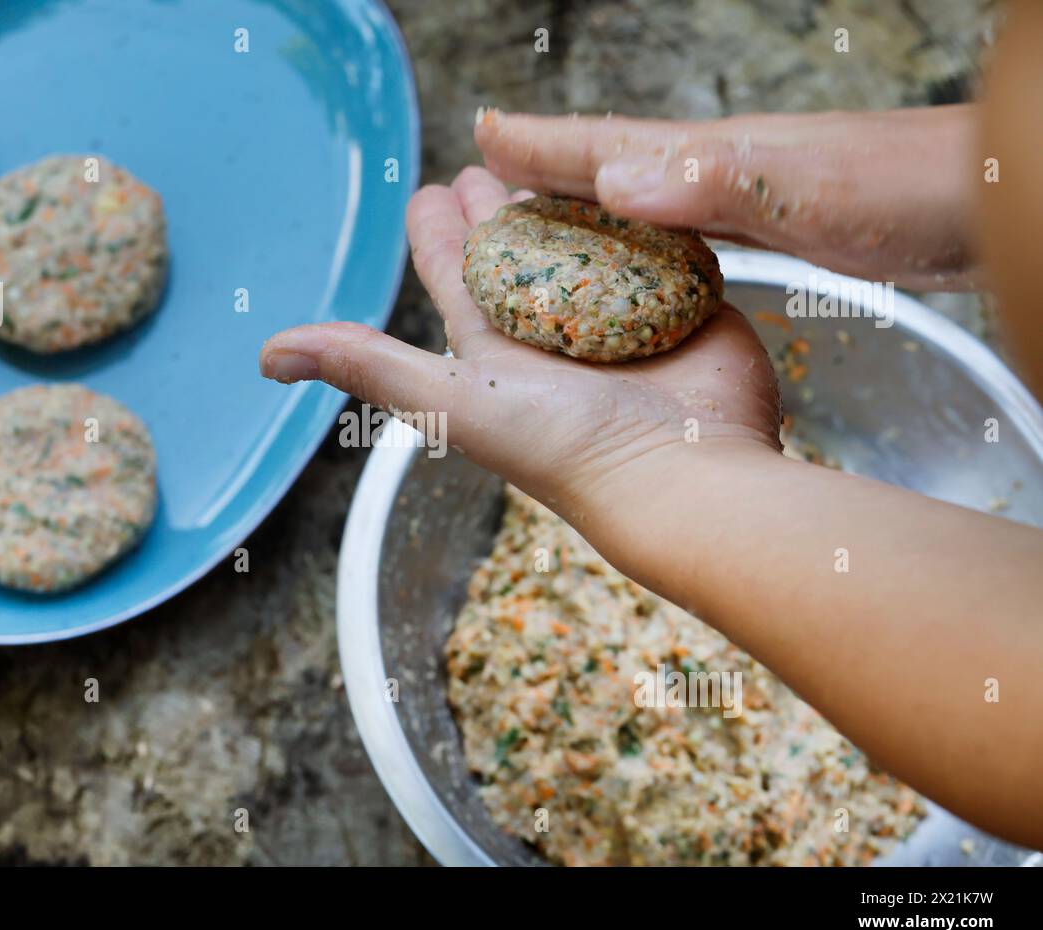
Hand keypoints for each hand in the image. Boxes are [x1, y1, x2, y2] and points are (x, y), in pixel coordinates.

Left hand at [259, 167, 781, 527]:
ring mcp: (618, 314)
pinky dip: (643, 221)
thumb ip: (366, 363)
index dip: (437, 231)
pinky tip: (635, 193)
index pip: (456, 271)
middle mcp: (550, 327)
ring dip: (567, 205)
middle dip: (498, 207)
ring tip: (553, 164)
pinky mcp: (680, 303)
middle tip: (487, 163)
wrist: (681, 473)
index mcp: (492, 345)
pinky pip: (655, 248)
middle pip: (517, 251)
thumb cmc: (563, 445)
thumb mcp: (448, 398)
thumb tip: (265, 356)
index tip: (428, 190)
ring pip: (586, 243)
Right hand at [475, 106, 978, 290]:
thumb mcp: (812, 192)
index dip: (544, 144)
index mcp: (715, 159)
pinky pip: (688, 227)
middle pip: (616, 163)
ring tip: (546, 210)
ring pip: (647, 196)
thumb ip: (714, 185)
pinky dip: (649, 233)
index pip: (610, 145)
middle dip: (550, 164)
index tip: (484, 132)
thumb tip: (610, 181)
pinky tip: (645, 251)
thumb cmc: (915, 192)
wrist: (992, 199)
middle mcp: (721, 169)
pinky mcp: (781, 224)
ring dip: (591, 200)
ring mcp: (751, 193)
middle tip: (491, 167)